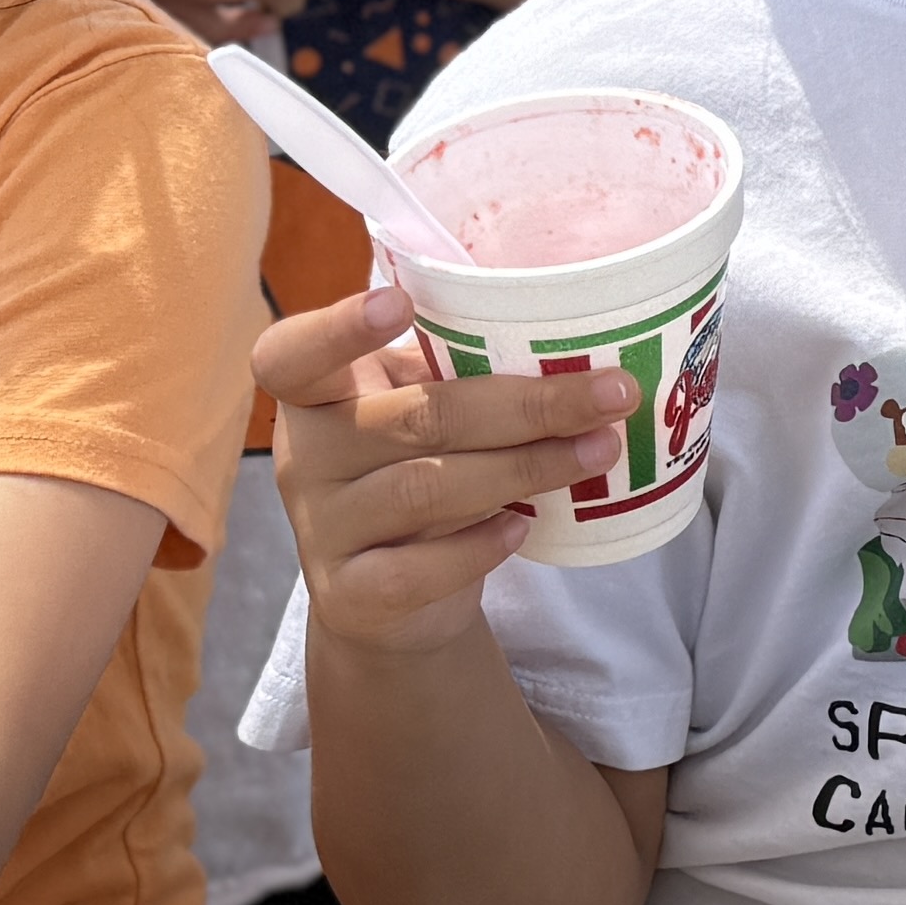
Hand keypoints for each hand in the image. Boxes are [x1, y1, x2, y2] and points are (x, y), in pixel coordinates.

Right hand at [260, 283, 631, 655]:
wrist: (388, 601)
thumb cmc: (417, 472)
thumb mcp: (421, 413)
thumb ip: (457, 377)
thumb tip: (575, 347)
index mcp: (316, 393)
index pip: (294, 355)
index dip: (339, 328)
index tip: (398, 303)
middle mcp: (307, 457)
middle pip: (417, 420)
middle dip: (527, 404)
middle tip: (611, 393)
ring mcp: (323, 529)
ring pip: (425, 490)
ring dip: (525, 468)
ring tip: (598, 452)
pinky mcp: (350, 595)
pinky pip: (417, 571)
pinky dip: (478, 549)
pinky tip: (523, 528)